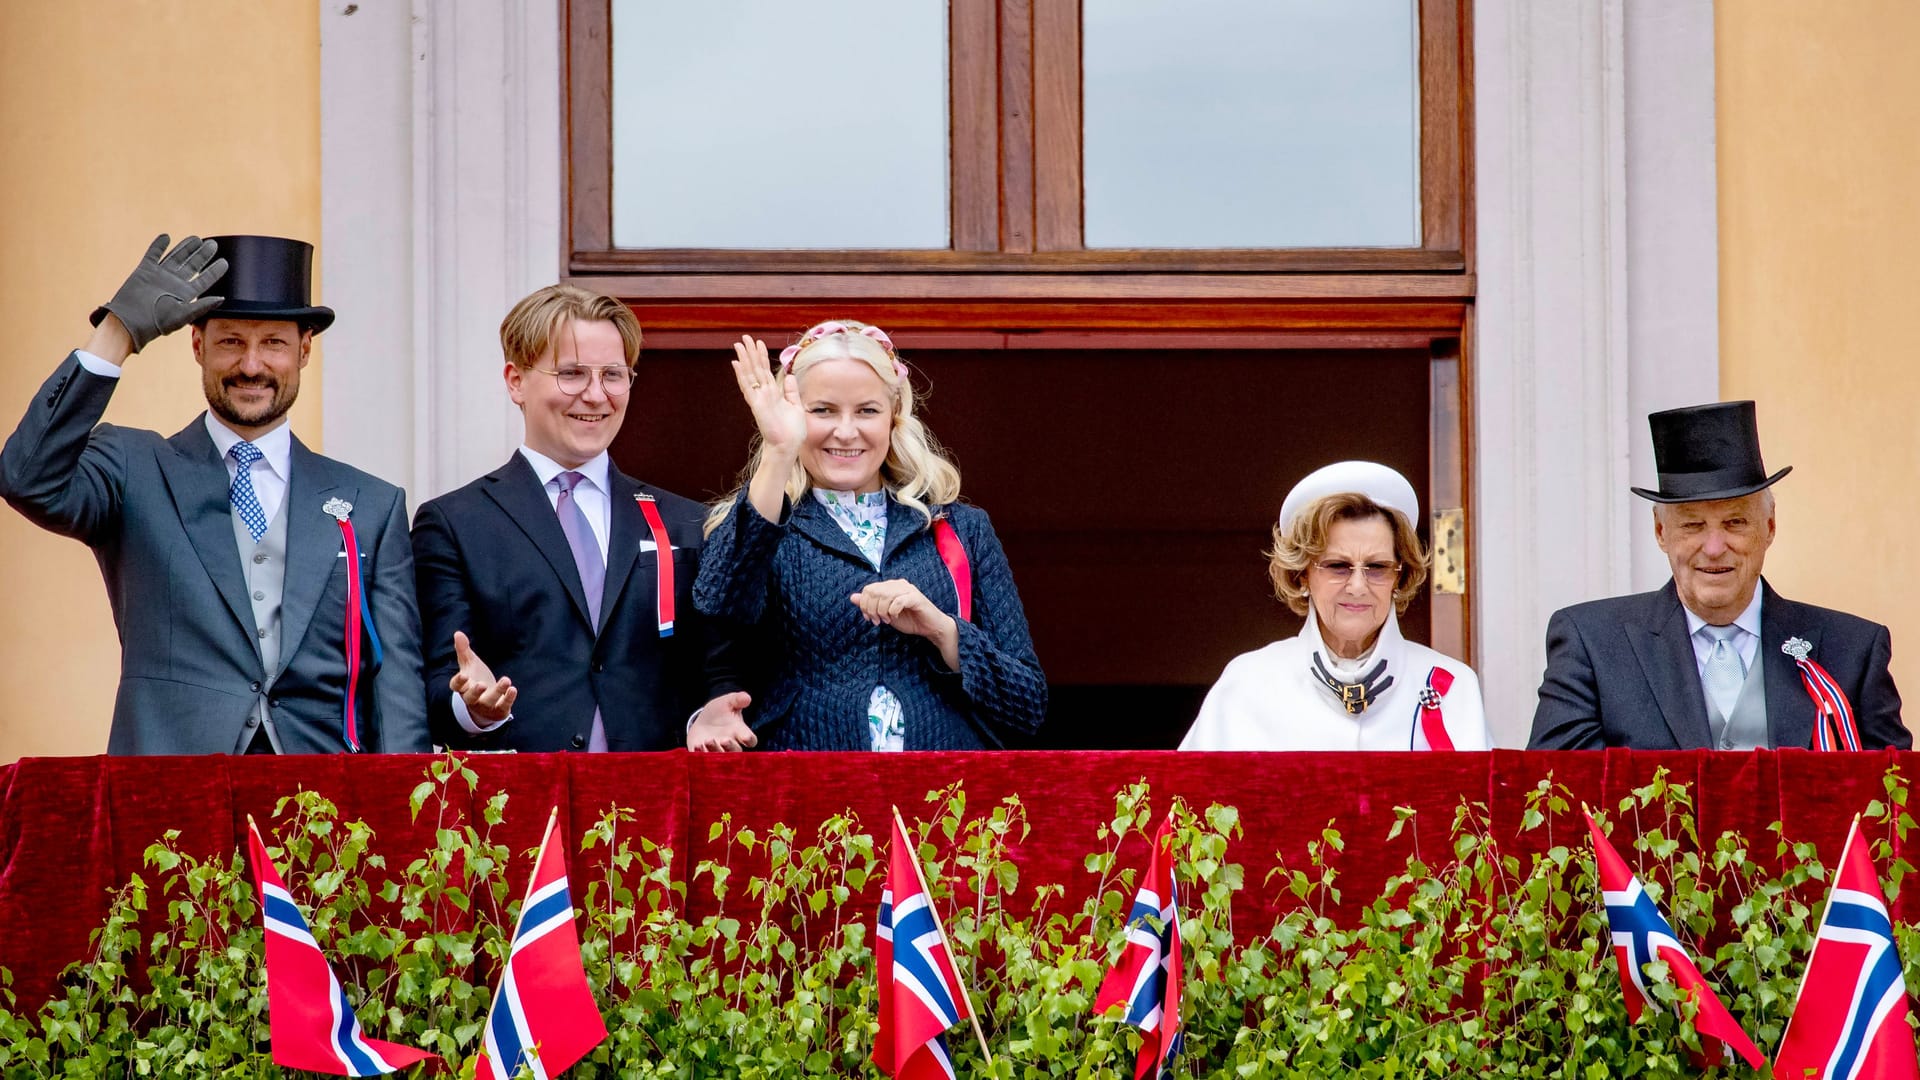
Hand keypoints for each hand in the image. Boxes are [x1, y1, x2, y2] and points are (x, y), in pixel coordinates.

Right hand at [90, 235, 227, 353]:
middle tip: (212, 244)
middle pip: (192, 265)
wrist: (130, 321)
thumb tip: (222, 298)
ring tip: (196, 238)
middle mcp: (175, 283)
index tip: (224, 262)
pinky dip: (158, 245)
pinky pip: (153, 254)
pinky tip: (166, 237)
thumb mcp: (184, 315)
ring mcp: (160, 275)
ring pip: (176, 257)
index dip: (215, 270)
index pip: (205, 279)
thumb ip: (202, 305)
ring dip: (185, 247)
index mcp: (186, 294)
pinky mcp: (144, 270)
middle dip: (202, 255)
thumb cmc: (157, 322)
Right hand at [449, 631, 515, 726]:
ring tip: (506, 680)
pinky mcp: (499, 710)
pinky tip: (513, 689)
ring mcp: (485, 706)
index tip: (463, 675)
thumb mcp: (469, 664)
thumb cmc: (475, 679)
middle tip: (481, 684)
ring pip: (489, 701)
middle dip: (475, 692)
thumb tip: (458, 633)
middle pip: (470, 698)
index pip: (456, 686)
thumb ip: (463, 650)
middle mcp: (472, 699)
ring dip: (497, 691)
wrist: (487, 702)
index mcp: (463, 687)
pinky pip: (503, 706)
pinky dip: (508, 698)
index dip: (459, 682)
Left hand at [687, 691, 756, 751]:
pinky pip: (703, 758)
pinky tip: (697, 746)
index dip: (749, 740)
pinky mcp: (704, 754)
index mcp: (740, 732)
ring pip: (720, 756)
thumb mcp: (728, 702)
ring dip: (714, 749)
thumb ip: (737, 699)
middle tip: (724, 740)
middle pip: (735, 752)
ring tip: (708, 740)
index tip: (745, 737)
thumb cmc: (720, 712)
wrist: (704, 721)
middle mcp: (731, 744)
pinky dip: (700, 754)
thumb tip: (747, 698)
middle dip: (730, 747)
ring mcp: (717, 751)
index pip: (750, 740)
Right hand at [729, 335, 805, 457]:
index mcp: (774, 393)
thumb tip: (791, 376)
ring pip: (750, 373)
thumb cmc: (792, 431)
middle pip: (756, 368)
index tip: (759, 343)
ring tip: (739, 344)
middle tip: (745, 337)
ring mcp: (759, 398)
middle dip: (750, 353)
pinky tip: (736, 363)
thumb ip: (792, 392)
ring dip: (745, 358)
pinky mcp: (756, 404)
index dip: (762, 357)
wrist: (788, 446)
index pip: (766, 371)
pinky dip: (742, 374)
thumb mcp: (796, 406)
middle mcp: (764, 393)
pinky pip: (748, 386)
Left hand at [851, 580, 959, 668]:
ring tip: (886, 620)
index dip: (864, 605)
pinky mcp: (916, 598)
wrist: (931, 627)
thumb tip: (852, 597)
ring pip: (885, 594)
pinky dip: (892, 611)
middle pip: (874, 591)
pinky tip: (895, 617)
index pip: (869, 589)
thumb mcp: (884, 613)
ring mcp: (908, 590)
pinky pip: (898, 600)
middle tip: (877, 621)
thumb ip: (869, 605)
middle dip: (871, 609)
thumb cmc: (910, 620)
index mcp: (890, 586)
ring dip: (882, 611)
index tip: (869, 618)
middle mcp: (898, 584)